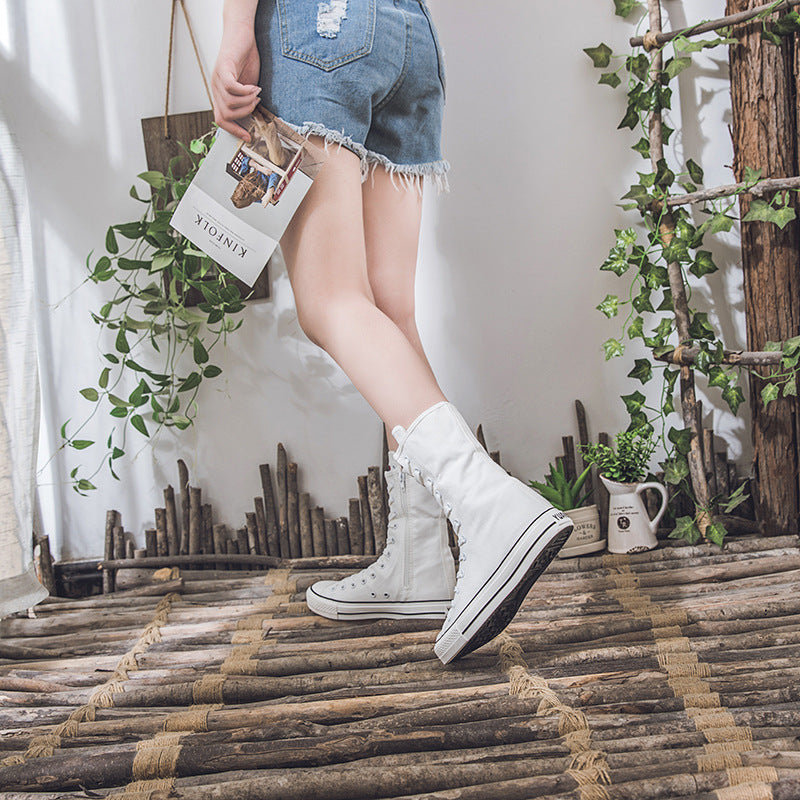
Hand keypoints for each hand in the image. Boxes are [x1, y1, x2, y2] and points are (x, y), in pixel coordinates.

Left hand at [212, 19, 261, 140]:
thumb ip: (246, 101)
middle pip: (226, 115)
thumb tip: (254, 119)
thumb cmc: (246, 59)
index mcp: (220, 94)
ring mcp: (217, 79)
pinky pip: (232, 89)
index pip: (221, 120)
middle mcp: (215, 88)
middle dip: (245, 114)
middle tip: (256, 103)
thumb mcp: (247, 87)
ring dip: (247, 102)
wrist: (242, 34)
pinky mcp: (223, 68)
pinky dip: (246, 92)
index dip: (234, 131)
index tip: (248, 137)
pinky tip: (254, 87)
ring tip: (256, 93)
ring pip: (230, 104)